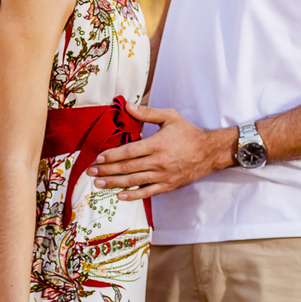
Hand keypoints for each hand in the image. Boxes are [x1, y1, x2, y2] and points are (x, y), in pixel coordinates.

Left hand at [92, 101, 235, 198]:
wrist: (209, 152)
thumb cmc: (188, 133)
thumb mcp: (170, 117)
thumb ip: (147, 113)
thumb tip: (127, 106)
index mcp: (157, 144)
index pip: (129, 151)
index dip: (112, 156)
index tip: (98, 158)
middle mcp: (158, 162)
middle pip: (127, 168)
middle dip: (107, 170)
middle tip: (91, 172)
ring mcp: (163, 176)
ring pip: (134, 181)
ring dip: (114, 183)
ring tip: (99, 184)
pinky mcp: (168, 186)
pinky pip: (147, 192)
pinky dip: (133, 195)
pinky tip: (119, 195)